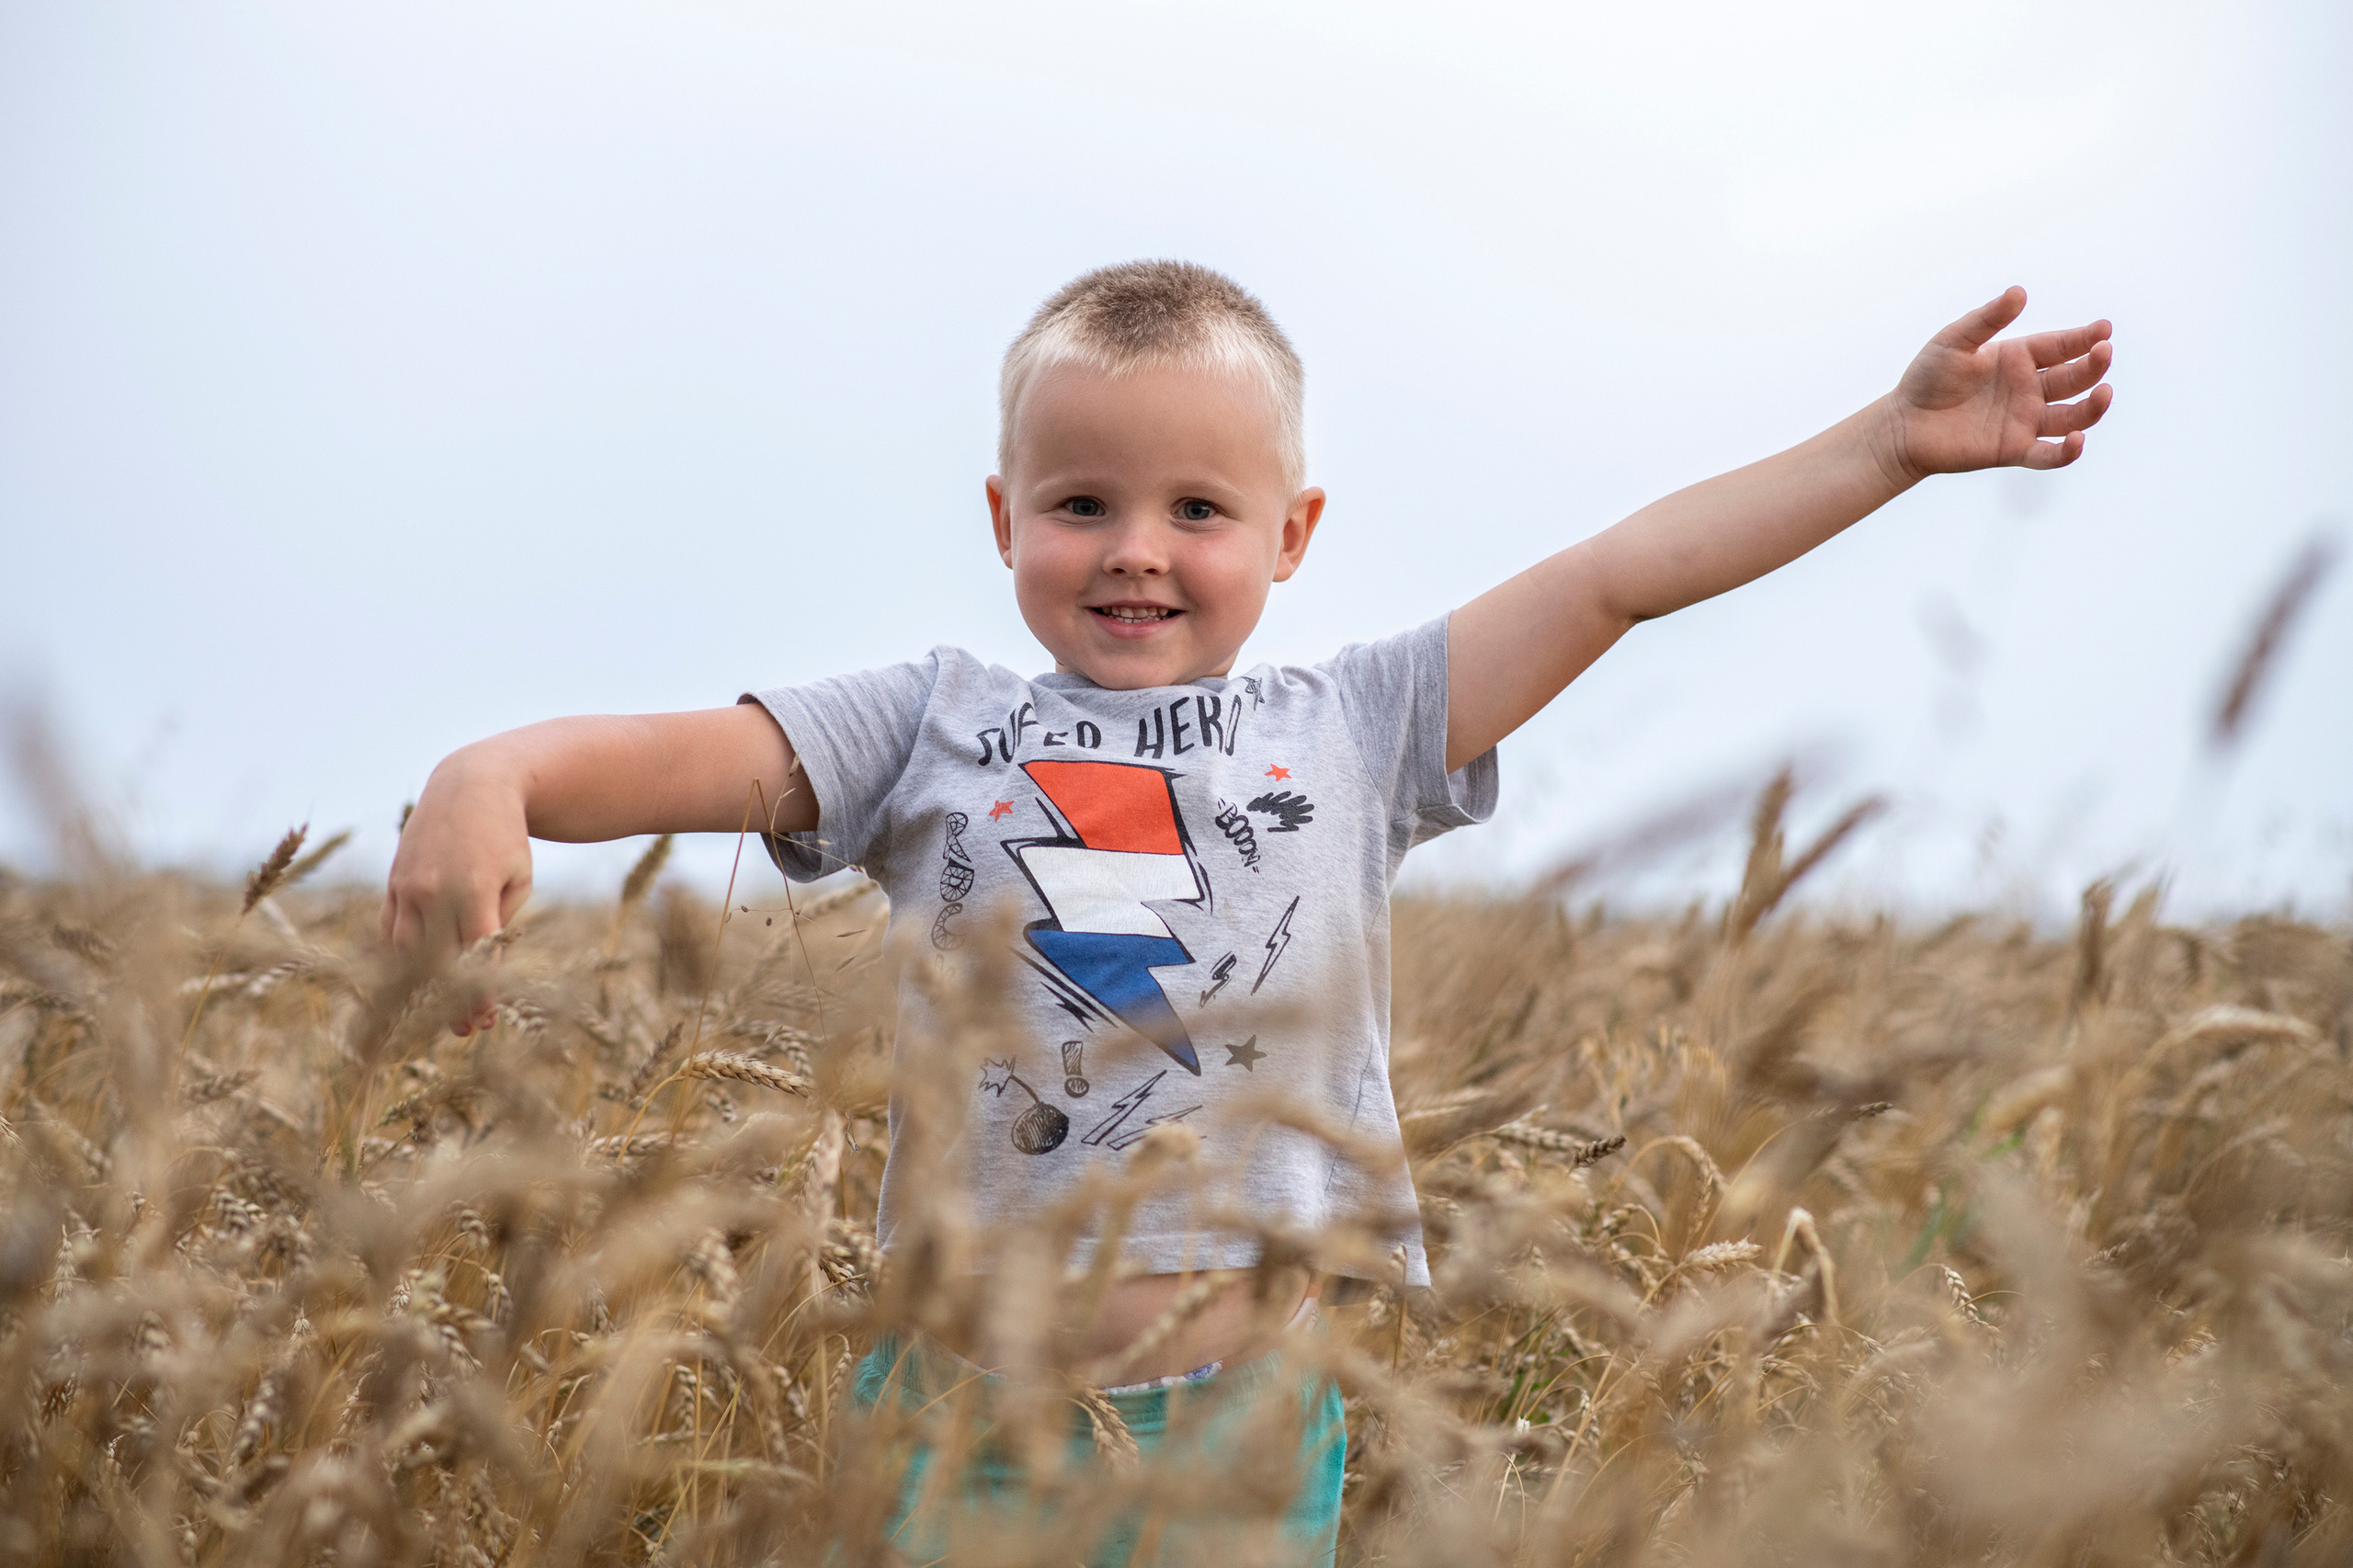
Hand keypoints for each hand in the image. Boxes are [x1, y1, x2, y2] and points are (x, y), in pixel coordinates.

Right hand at [382, 746, 533, 1031]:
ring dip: (420, 986)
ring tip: (437, 1011)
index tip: (485, 1022)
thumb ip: (500, 922)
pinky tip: (413, 980)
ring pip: (407, 951)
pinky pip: (391, 930)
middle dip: (451, 1000)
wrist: (470, 787)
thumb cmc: (505, 838)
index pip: (476, 955)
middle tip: (463, 1030)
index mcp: (474, 890)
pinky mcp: (394, 883)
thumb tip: (482, 969)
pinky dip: (399, 958)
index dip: (480, 992)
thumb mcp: (518, 877)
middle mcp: (435, 891)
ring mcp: (409, 887)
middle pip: (438, 961)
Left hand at [1885, 287, 2112, 480]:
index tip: (2104, 329)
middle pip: (2074, 378)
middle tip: (2103, 352)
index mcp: (2019, 358)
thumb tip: (2019, 292)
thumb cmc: (1926, 379)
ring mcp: (2024, 420)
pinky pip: (2048, 454)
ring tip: (2105, 392)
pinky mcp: (2013, 450)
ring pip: (2073, 415)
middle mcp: (2029, 388)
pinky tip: (2077, 440)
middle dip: (2094, 365)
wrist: (1902, 425)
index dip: (2085, 338)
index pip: (2061, 346)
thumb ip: (1987, 319)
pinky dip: (2067, 452)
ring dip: (2093, 406)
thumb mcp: (1954, 341)